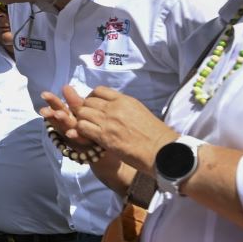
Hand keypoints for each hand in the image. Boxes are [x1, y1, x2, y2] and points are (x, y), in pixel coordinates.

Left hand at [57, 85, 176, 169]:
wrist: (162, 150)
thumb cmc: (155, 134)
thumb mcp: (139, 111)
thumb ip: (124, 107)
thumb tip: (113, 106)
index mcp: (124, 100)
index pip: (99, 90)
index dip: (92, 97)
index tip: (92, 106)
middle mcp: (114, 108)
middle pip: (88, 101)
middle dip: (84, 109)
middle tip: (87, 119)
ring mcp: (108, 121)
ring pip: (82, 113)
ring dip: (81, 119)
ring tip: (86, 127)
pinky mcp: (104, 136)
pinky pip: (83, 127)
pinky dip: (80, 130)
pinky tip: (86, 135)